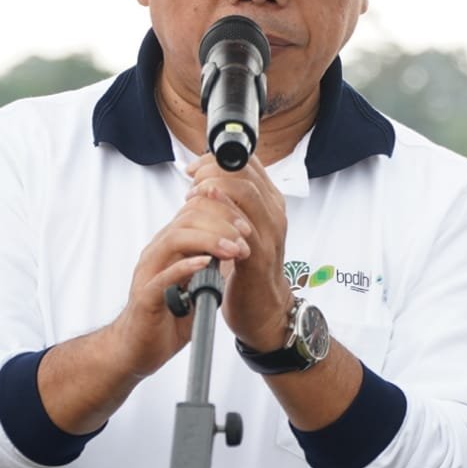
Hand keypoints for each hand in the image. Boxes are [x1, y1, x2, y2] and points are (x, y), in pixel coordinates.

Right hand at [107, 179, 254, 377]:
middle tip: (246, 235)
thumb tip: (245, 246)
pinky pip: (162, 276)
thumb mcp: (202, 284)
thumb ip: (217, 264)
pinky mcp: (145, 297)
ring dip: (209, 240)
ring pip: (174, 239)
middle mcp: (158, 253)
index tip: (248, 225)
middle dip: (221, 222)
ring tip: (234, 249)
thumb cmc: (169, 316)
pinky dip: (185, 266)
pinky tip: (206, 263)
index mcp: (171, 246)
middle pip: (187, 218)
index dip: (223, 210)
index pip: (195, 210)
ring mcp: (149, 273)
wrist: (138, 348)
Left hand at [186, 153, 294, 350]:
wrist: (264, 310)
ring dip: (215, 184)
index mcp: (270, 204)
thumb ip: (233, 205)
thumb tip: (204, 181)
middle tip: (192, 178)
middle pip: (247, 172)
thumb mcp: (244, 230)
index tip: (195, 166)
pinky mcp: (259, 255)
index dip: (218, 157)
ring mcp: (270, 233)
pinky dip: (222, 207)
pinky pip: (243, 224)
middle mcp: (274, 214)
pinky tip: (203, 203)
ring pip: (247, 191)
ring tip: (194, 192)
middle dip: (214, 167)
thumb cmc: (250, 270)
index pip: (249, 163)